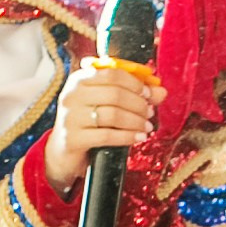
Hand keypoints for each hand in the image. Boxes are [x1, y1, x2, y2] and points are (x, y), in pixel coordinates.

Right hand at [48, 59, 156, 191]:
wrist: (63, 152)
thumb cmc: (88, 124)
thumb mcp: (106, 105)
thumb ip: (133, 94)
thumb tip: (161, 91)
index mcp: (79, 80)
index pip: (112, 73)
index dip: (135, 82)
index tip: (149, 93)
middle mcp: (72, 95)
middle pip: (115, 93)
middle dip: (138, 103)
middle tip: (150, 112)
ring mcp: (71, 117)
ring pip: (113, 114)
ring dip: (136, 121)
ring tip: (147, 126)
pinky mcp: (73, 138)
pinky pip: (108, 135)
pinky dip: (128, 136)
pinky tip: (139, 137)